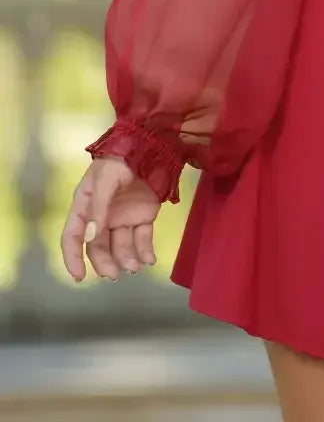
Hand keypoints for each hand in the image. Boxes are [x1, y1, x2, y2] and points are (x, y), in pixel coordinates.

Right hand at [60, 157, 160, 281]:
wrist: (153, 144)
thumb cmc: (122, 157)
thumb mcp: (105, 178)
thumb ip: (98, 207)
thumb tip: (91, 237)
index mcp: (86, 204)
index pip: (73, 235)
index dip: (73, 257)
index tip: (79, 276)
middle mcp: (102, 214)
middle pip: (98, 246)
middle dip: (105, 262)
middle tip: (114, 274)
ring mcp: (123, 216)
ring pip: (121, 245)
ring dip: (126, 259)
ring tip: (135, 266)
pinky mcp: (143, 215)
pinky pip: (142, 238)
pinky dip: (145, 251)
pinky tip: (150, 260)